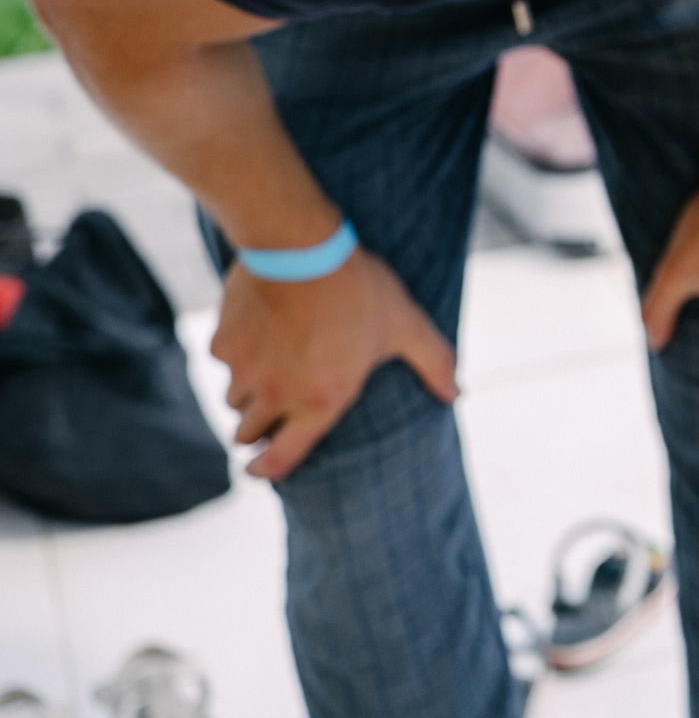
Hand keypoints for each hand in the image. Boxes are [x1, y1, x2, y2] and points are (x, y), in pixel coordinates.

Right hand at [212, 248, 459, 481]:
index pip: (282, 458)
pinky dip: (237, 354)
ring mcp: (244, 371)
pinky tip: (260, 331)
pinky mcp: (222, 345)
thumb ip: (433, 363)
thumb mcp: (405, 325)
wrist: (301, 247)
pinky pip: (224, 362)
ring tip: (273, 368)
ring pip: (234, 399)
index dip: (266, 470)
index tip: (257, 470)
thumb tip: (457, 394)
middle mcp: (276, 396)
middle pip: (249, 431)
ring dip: (248, 392)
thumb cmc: (358, 289)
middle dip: (260, 427)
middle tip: (276, 408)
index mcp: (321, 402)